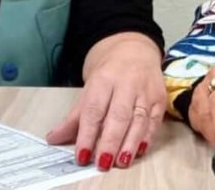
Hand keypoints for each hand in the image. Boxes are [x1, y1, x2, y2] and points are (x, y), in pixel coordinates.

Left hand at [47, 34, 165, 170]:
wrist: (135, 50)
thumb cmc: (109, 73)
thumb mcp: (89, 89)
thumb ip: (74, 117)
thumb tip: (54, 138)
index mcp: (104, 79)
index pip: (94, 110)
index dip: (88, 134)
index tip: (82, 155)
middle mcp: (127, 83)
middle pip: (119, 115)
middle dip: (110, 141)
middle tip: (103, 163)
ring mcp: (146, 91)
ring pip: (139, 120)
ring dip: (130, 143)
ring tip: (121, 162)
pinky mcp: (160, 98)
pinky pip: (154, 121)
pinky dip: (147, 138)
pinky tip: (139, 151)